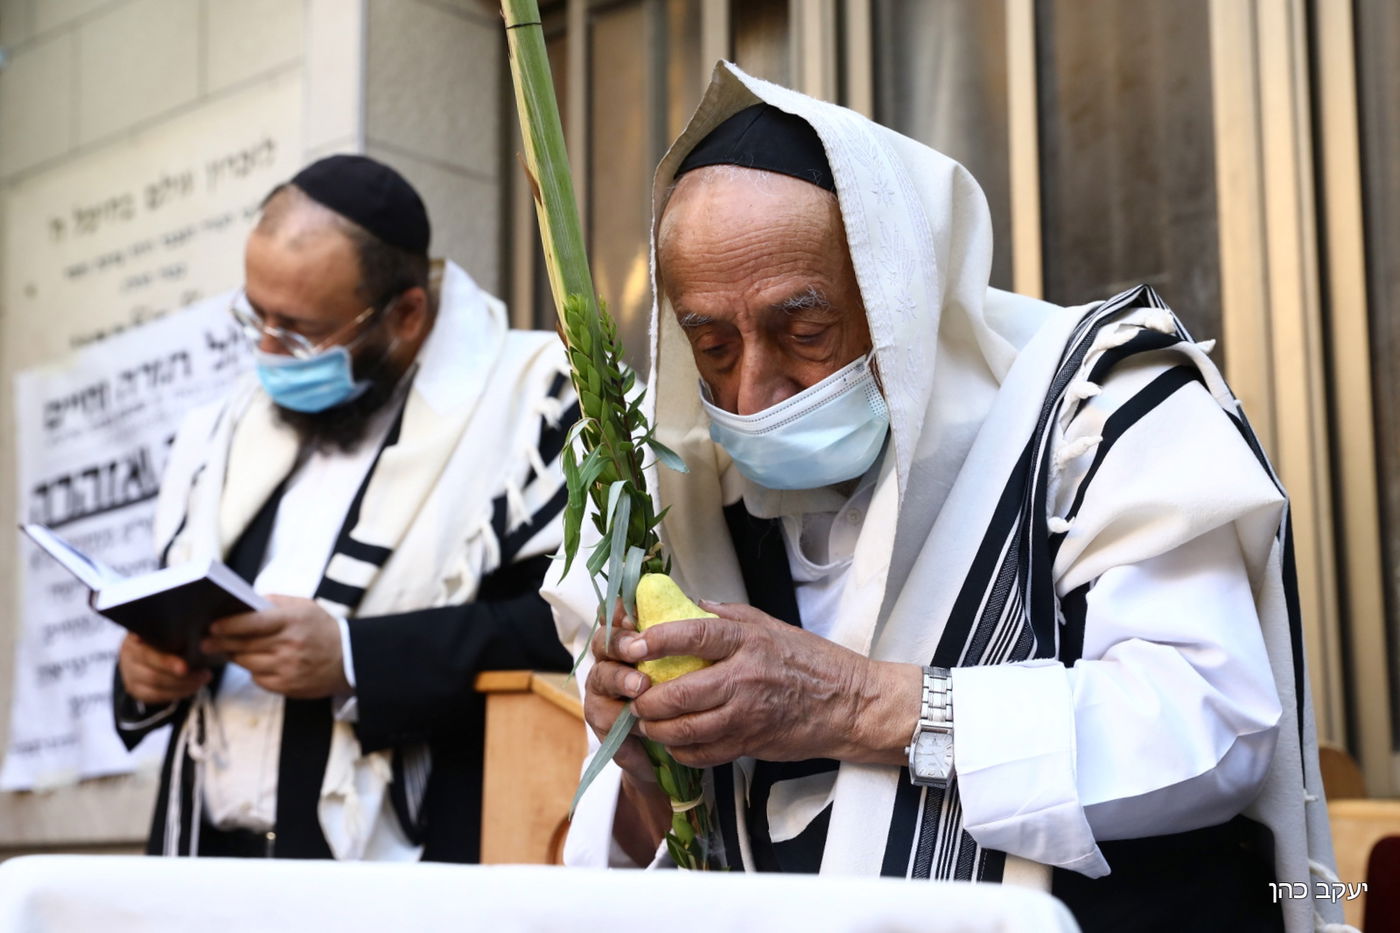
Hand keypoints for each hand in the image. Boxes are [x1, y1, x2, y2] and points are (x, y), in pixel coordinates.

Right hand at [118, 633, 210, 704]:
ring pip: (156, 687)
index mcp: (135, 639)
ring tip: (204, 678)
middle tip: (206, 674)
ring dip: (184, 686)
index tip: (185, 667)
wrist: (149, 646)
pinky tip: (194, 686)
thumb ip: (177, 635)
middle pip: (152, 675)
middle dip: (182, 678)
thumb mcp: (169, 630)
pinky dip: (178, 693)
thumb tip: (198, 639)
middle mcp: (128, 657)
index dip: (167, 662)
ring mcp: (129, 675)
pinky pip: (156, 696)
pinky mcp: (135, 689)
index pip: (149, 654)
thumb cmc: (165, 634)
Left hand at [201, 595, 349, 698]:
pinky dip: (253, 671)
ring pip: (246, 663)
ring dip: (236, 656)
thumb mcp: (304, 606)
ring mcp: (287, 668)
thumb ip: (275, 602)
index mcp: (292, 622)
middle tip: (206, 641)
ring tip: (231, 650)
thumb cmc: (321, 629)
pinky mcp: (287, 686)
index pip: (252, 623)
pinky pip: (257, 679)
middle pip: (243, 645)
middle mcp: (289, 646)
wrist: (347, 659)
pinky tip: (257, 663)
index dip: (228, 625)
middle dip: (221, 643)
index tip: (212, 626)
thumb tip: (244, 602)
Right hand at [583, 602, 673, 862]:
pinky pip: (608, 725)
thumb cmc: (683, 694)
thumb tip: (703, 605)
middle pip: (604, 644)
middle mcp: (611, 663)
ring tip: (641, 687)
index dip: (620, 612)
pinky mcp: (606, 729)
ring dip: (620, 680)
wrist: (677, 747)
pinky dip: (626, 725)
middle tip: (638, 649)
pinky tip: (642, 730)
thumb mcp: (691, 662)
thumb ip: (689, 635)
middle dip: (620, 644)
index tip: (634, 612)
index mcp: (629, 642)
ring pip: (601, 680)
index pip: (617, 617)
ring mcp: (603, 696)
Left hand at [612, 600, 920, 768]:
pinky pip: (704, 753)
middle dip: (646, 699)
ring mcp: (747, 715)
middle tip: (634, 696)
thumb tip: (689, 605)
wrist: (849, 704)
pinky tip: (674, 742)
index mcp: (748, 641)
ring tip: (646, 722)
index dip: (656, 640)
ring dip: (657, 729)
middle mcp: (744, 677)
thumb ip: (727, 615)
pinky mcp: (750, 744)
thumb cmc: (811, 662)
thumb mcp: (771, 625)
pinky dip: (681, 751)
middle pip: (680, 693)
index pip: (692, 636)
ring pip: (686, 729)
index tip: (634, 644)